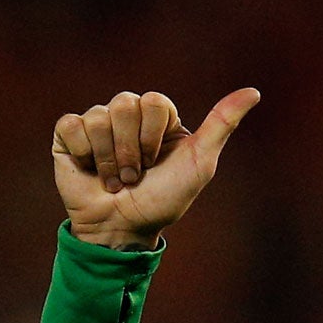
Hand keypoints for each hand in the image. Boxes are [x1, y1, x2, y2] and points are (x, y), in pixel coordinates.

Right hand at [53, 87, 261, 249]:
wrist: (123, 230)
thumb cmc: (163, 201)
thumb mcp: (200, 163)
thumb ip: (222, 124)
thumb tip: (254, 91)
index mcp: (157, 118)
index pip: (153, 102)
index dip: (153, 136)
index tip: (156, 164)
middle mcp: (127, 116)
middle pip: (124, 105)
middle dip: (131, 151)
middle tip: (134, 178)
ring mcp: (97, 124)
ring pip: (99, 118)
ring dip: (109, 160)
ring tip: (114, 181)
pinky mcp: (68, 136)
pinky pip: (73, 125)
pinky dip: (84, 154)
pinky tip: (90, 172)